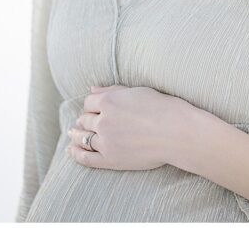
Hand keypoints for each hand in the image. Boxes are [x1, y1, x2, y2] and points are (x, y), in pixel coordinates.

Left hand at [66, 84, 192, 170]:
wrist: (177, 133)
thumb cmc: (162, 108)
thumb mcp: (136, 92)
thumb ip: (111, 90)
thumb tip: (91, 89)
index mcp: (108, 101)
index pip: (89, 103)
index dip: (91, 107)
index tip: (94, 110)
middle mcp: (103, 120)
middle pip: (85, 120)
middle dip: (86, 120)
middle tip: (85, 123)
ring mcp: (106, 141)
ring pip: (83, 137)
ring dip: (77, 135)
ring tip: (74, 135)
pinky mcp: (111, 159)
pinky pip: (87, 157)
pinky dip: (76, 153)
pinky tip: (71, 150)